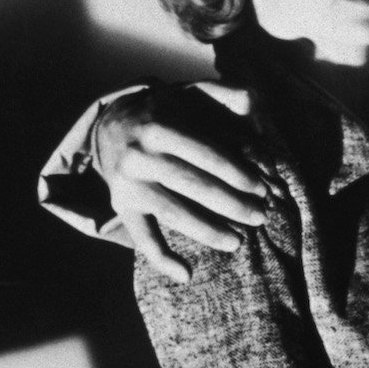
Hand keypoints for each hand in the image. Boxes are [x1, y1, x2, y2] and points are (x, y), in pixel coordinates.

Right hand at [93, 81, 272, 282]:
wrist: (108, 125)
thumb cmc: (161, 111)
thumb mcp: (186, 92)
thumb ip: (222, 92)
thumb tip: (252, 103)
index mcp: (159, 125)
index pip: (204, 153)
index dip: (235, 171)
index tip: (260, 187)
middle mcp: (140, 155)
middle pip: (192, 185)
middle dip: (230, 204)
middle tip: (259, 216)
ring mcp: (129, 184)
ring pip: (172, 213)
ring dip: (207, 231)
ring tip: (237, 242)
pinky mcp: (121, 206)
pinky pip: (142, 237)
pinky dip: (161, 260)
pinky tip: (186, 275)